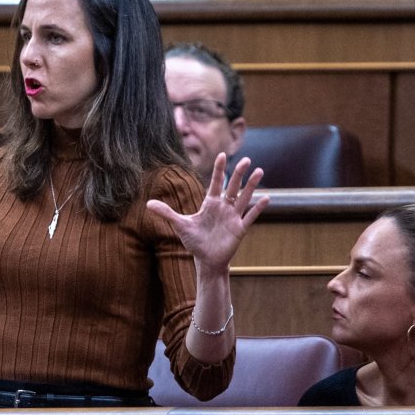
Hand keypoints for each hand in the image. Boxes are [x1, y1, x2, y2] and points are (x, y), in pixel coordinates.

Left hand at [146, 153, 268, 273]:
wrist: (206, 260)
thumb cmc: (194, 241)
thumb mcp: (180, 225)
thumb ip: (167, 212)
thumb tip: (148, 204)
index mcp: (210, 204)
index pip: (215, 183)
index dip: (218, 170)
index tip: (221, 154)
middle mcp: (223, 207)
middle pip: (233, 187)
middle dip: (239, 174)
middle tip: (246, 159)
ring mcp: (233, 217)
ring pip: (244, 198)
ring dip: (251, 185)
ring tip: (259, 171)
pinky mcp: (239, 229)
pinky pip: (250, 217)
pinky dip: (258, 208)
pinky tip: (266, 198)